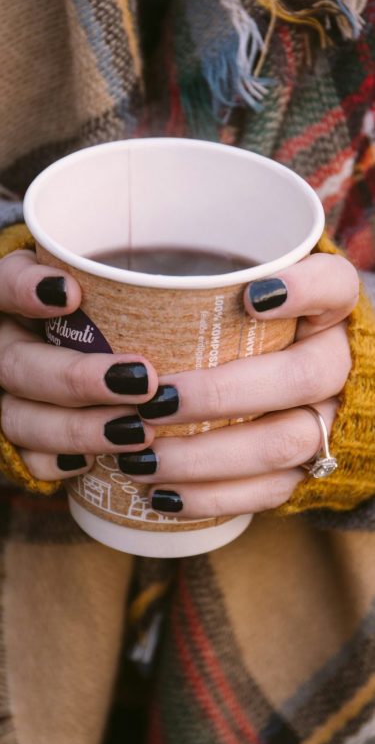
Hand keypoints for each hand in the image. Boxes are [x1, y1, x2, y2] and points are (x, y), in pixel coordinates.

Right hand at [0, 251, 157, 480]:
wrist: (68, 345)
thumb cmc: (104, 308)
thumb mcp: (111, 284)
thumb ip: (131, 279)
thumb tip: (242, 294)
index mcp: (15, 300)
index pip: (3, 285)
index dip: (25, 290)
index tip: (71, 294)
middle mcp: (6, 344)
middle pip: (18, 365)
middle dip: (78, 378)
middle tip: (143, 382)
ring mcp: (9, 392)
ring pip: (19, 417)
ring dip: (79, 428)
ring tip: (137, 432)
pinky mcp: (20, 432)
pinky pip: (26, 456)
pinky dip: (57, 461)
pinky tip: (92, 463)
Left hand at [117, 254, 357, 516]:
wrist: (294, 377)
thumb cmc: (247, 326)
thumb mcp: (237, 292)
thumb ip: (205, 283)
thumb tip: (94, 286)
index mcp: (328, 308)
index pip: (334, 286)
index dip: (302, 291)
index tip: (251, 299)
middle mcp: (336, 362)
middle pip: (299, 378)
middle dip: (221, 395)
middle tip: (153, 403)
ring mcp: (327, 418)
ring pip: (284, 444)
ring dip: (207, 457)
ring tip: (140, 461)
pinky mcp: (307, 466)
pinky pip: (271, 490)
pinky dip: (213, 497)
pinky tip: (162, 496)